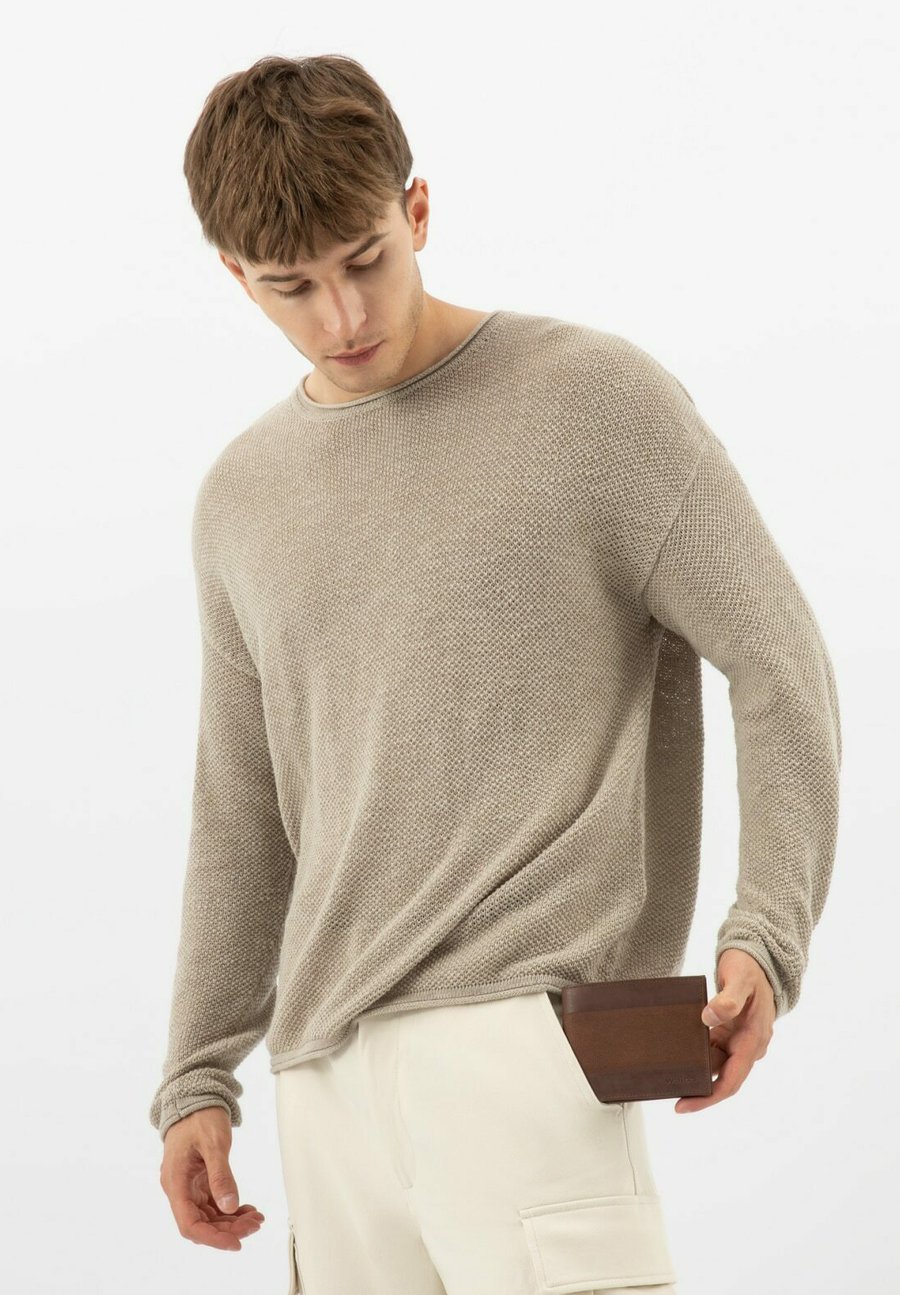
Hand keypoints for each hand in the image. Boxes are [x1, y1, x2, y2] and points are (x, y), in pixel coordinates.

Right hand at [159, 1106, 265, 1249]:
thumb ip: (221, 1175)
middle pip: (201, 1223)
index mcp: (176, 1183)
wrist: (194, 1098)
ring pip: (208, 1216)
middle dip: (228, 1229)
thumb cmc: (200, 1117)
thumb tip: (229, 1206)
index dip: (213, 1238)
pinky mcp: (198, 1182)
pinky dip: (229, 1209)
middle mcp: (179, 1189)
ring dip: (231, 1221)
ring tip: (256, 1217)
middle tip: (256, 1223)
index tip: (236, 1243)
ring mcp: (188, 1187)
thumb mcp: (214, 1143)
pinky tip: (247, 1209)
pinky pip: (212, 1204)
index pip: (190, 1224)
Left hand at [674, 948, 775, 1113]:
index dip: (708, 1096)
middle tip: (670, 1096)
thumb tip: (708, 1018)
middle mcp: (747, 1046)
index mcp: (753, 1040)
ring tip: (669, 1079)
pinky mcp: (727, 1034)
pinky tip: (677, 1057)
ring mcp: (737, 1041)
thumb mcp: (740, 980)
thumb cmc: (750, 969)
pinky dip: (696, 1056)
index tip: (684, 1104)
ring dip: (696, 1074)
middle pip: (722, 1079)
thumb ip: (728, 1000)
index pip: (731, 1079)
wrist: (756, 959)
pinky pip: (711, 1052)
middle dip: (699, 1091)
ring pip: (715, 1067)